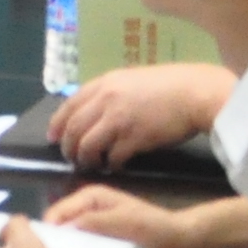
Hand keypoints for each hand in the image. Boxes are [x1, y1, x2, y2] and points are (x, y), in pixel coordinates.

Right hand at [42, 183, 223, 247]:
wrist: (179, 247)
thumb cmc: (152, 227)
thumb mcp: (121, 220)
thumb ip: (90, 222)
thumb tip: (60, 230)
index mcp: (89, 198)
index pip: (57, 213)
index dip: (48, 231)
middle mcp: (86, 214)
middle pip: (58, 229)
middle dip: (54, 245)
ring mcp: (92, 234)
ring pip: (67, 245)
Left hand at [51, 62, 230, 165]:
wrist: (195, 92)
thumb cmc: (169, 86)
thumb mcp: (132, 80)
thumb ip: (112, 93)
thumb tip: (96, 111)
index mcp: (104, 84)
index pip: (69, 105)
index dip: (57, 124)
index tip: (53, 137)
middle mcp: (106, 100)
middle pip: (74, 129)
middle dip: (68, 147)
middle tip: (71, 158)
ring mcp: (119, 120)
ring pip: (88, 146)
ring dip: (86, 159)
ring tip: (91, 165)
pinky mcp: (135, 138)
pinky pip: (113, 157)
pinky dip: (111, 164)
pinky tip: (116, 166)